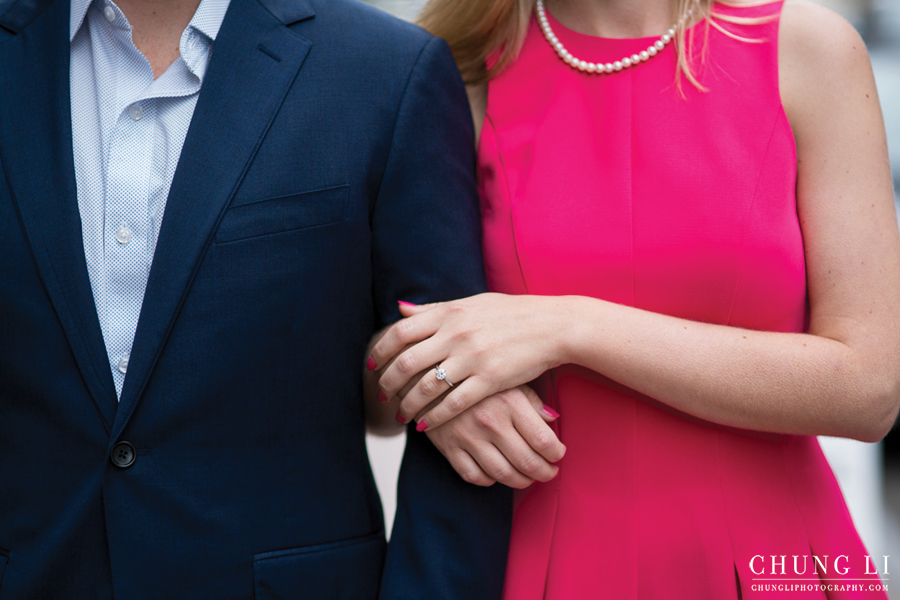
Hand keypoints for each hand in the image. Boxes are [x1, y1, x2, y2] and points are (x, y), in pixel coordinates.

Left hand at [371, 294, 570, 429]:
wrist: (552, 326)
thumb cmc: (512, 313)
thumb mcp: (471, 303)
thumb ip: (434, 309)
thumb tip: (399, 309)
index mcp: (449, 313)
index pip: (400, 332)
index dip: (380, 350)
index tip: (372, 364)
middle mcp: (456, 334)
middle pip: (407, 362)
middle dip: (389, 382)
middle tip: (382, 393)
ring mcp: (473, 358)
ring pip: (426, 387)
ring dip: (408, 404)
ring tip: (401, 414)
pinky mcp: (490, 380)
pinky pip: (453, 403)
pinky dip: (435, 417)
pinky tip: (426, 425)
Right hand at [425, 384, 565, 488]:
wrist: (428, 372)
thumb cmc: (476, 374)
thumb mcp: (507, 378)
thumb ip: (532, 399)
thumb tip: (553, 420)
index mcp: (509, 401)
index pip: (543, 440)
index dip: (556, 453)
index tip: (558, 454)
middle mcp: (490, 421)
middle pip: (527, 462)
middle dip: (544, 473)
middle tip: (550, 472)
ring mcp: (468, 436)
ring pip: (503, 474)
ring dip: (521, 481)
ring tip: (529, 478)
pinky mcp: (448, 447)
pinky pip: (473, 476)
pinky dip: (489, 480)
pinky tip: (497, 474)